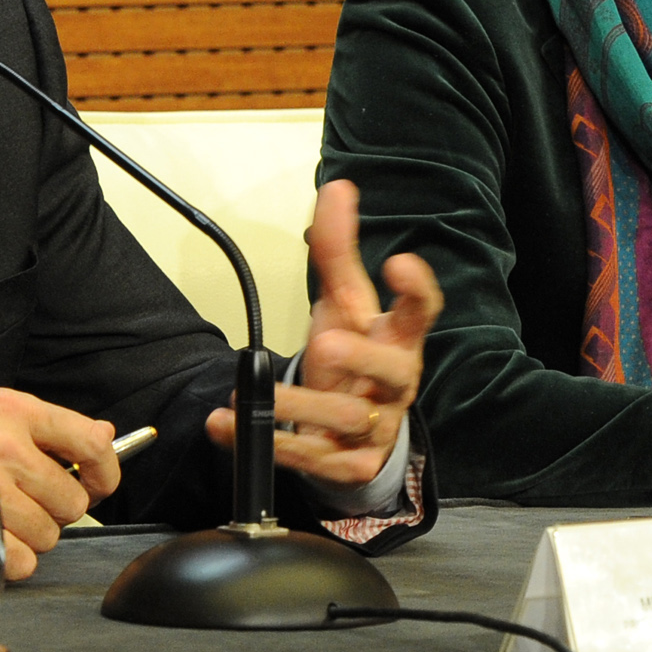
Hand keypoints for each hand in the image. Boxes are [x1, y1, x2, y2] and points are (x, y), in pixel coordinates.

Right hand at [0, 386, 116, 580]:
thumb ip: (42, 425)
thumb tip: (104, 438)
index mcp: (12, 412)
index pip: (90, 443)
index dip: (104, 472)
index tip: (97, 484)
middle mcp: (6, 451)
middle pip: (72, 502)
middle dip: (55, 511)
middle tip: (25, 504)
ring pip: (49, 536)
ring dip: (31, 539)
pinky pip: (20, 562)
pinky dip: (10, 563)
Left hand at [206, 180, 442, 485]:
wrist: (354, 433)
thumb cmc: (353, 357)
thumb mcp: (343, 303)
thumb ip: (337, 250)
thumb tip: (336, 188)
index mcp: (399, 338)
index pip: (423, 311)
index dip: (417, 289)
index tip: (400, 263)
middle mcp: (396, 382)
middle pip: (391, 370)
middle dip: (358, 358)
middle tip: (325, 345)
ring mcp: (379, 426)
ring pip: (345, 419)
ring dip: (292, 405)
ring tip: (246, 395)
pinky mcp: (353, 464)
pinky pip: (314, 458)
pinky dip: (266, 442)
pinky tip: (228, 425)